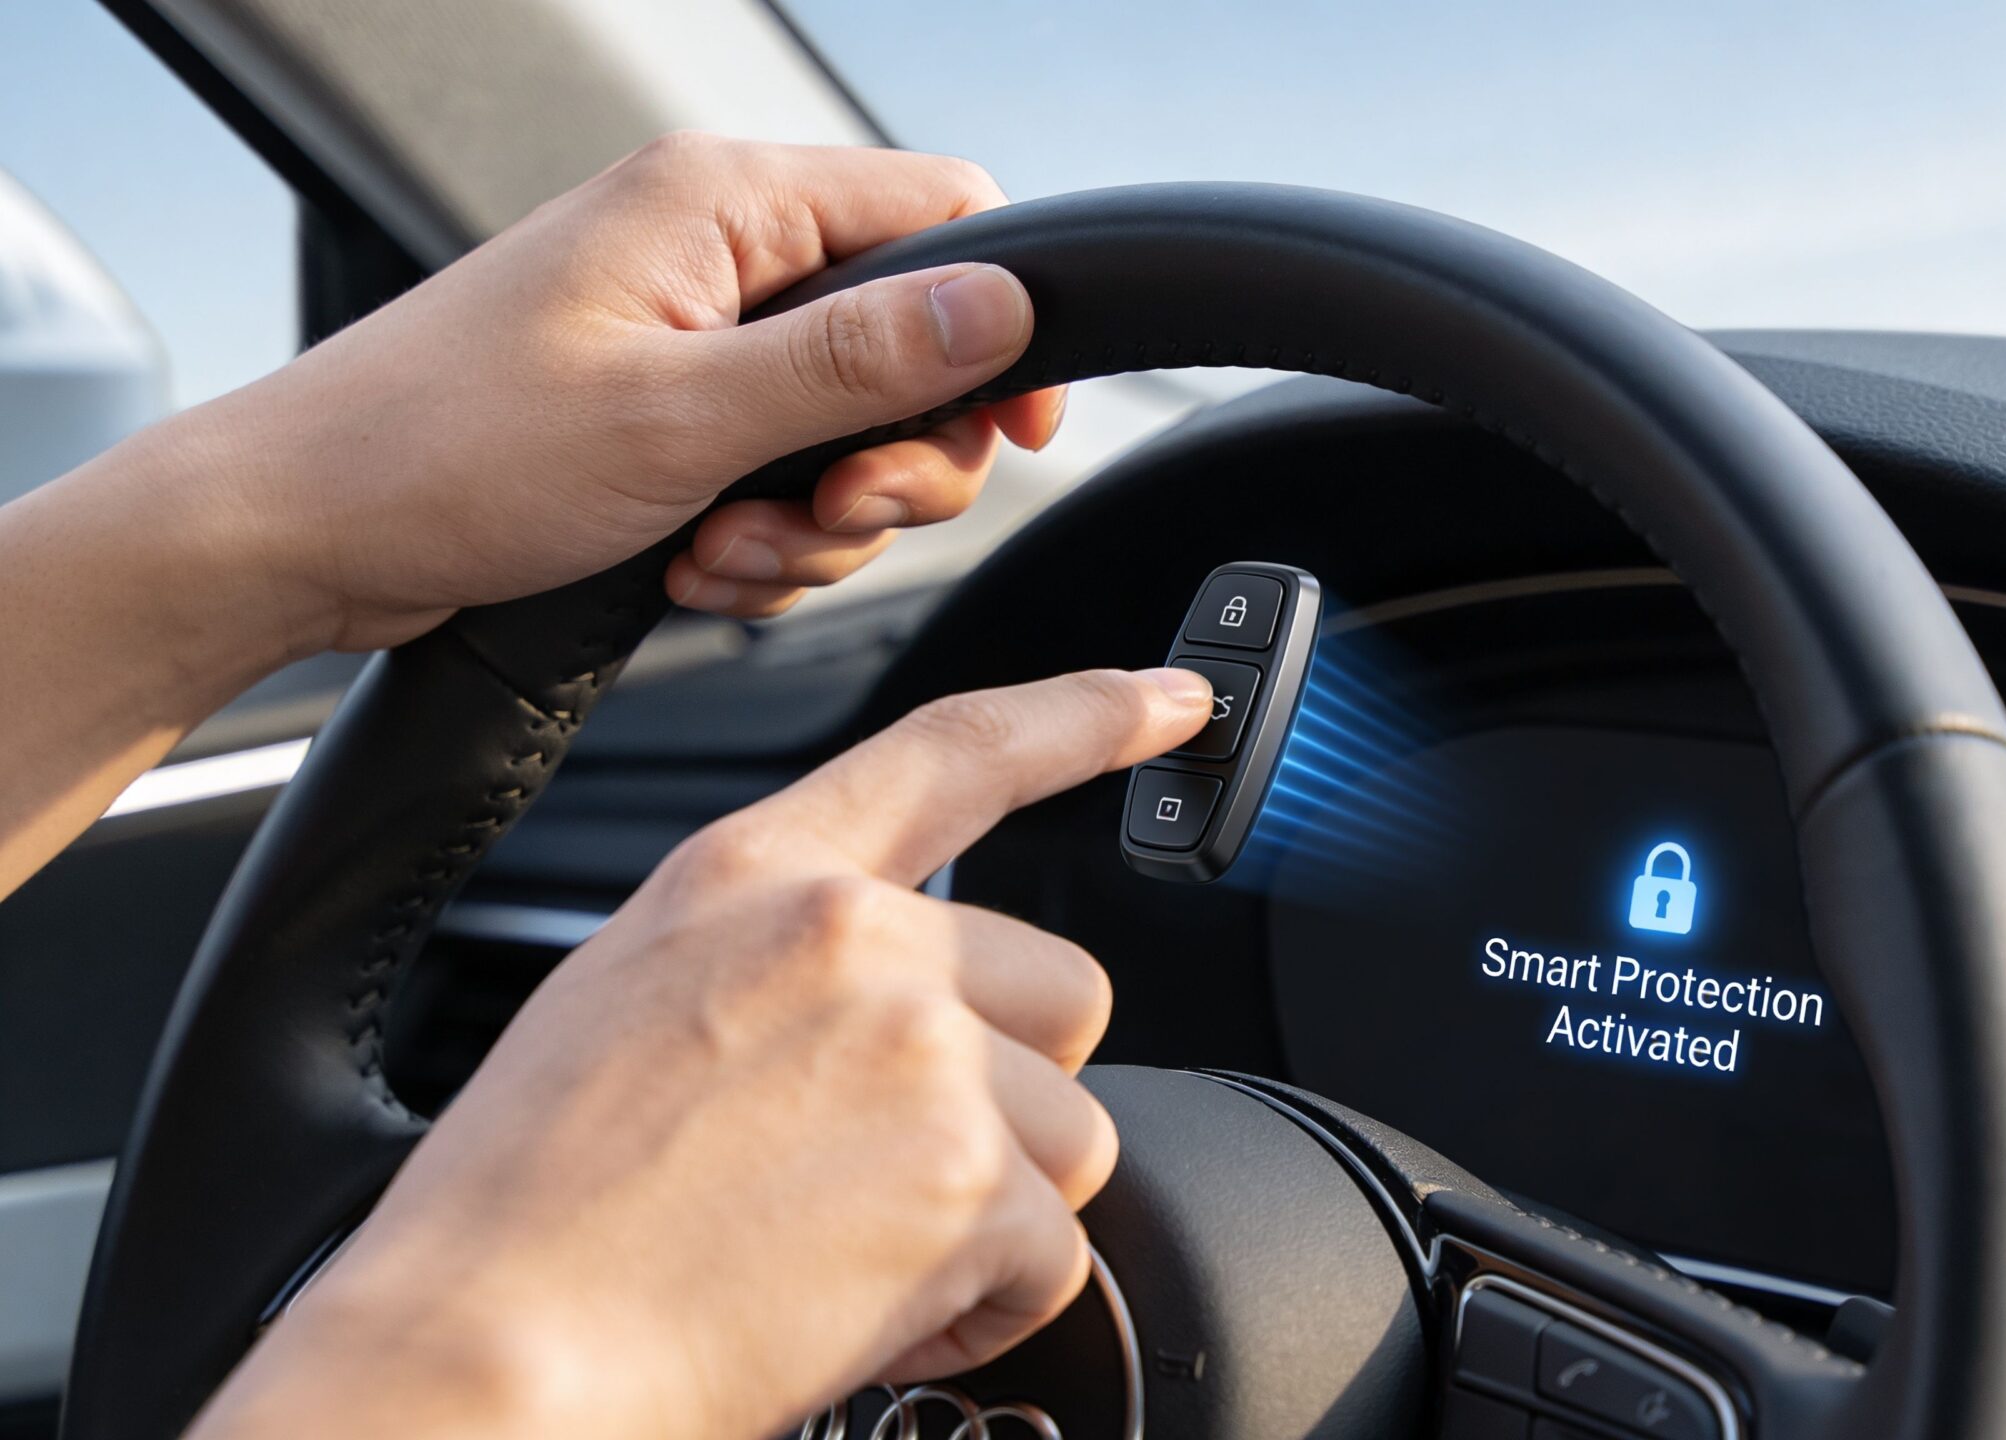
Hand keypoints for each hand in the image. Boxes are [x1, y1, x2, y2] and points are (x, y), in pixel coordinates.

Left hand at [159, 133, 1063, 648]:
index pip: (945, 215)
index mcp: (724, 203)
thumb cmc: (442, 452)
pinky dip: (760, 539)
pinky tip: (690, 562)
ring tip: (722, 552)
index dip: (1001, 327)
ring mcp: (691, 333)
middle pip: (913, 346)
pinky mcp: (666, 408)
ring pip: (850, 431)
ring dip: (815, 521)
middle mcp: (716, 252)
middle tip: (829, 512)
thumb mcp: (681, 418)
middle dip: (889, 462)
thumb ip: (855, 361)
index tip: (1010, 432)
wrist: (305, 533)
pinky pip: (782, 477)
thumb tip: (1000, 308)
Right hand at [185, 667, 1215, 1439]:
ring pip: (1070, 1137)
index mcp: (756, 880)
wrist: (480, 1361)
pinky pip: (1054, 1256)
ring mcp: (920, 1052)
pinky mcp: (966, 1180)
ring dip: (992, 1216)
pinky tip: (864, 1318)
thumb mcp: (628, 1006)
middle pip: (1061, 995)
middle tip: (885, 1176)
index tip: (1171, 699)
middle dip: (1009, 1098)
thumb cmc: (522, 1220)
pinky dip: (982, 1311)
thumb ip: (778, 964)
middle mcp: (853, 941)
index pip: (955, 752)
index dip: (1085, 715)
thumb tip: (887, 998)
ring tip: (846, 1258)